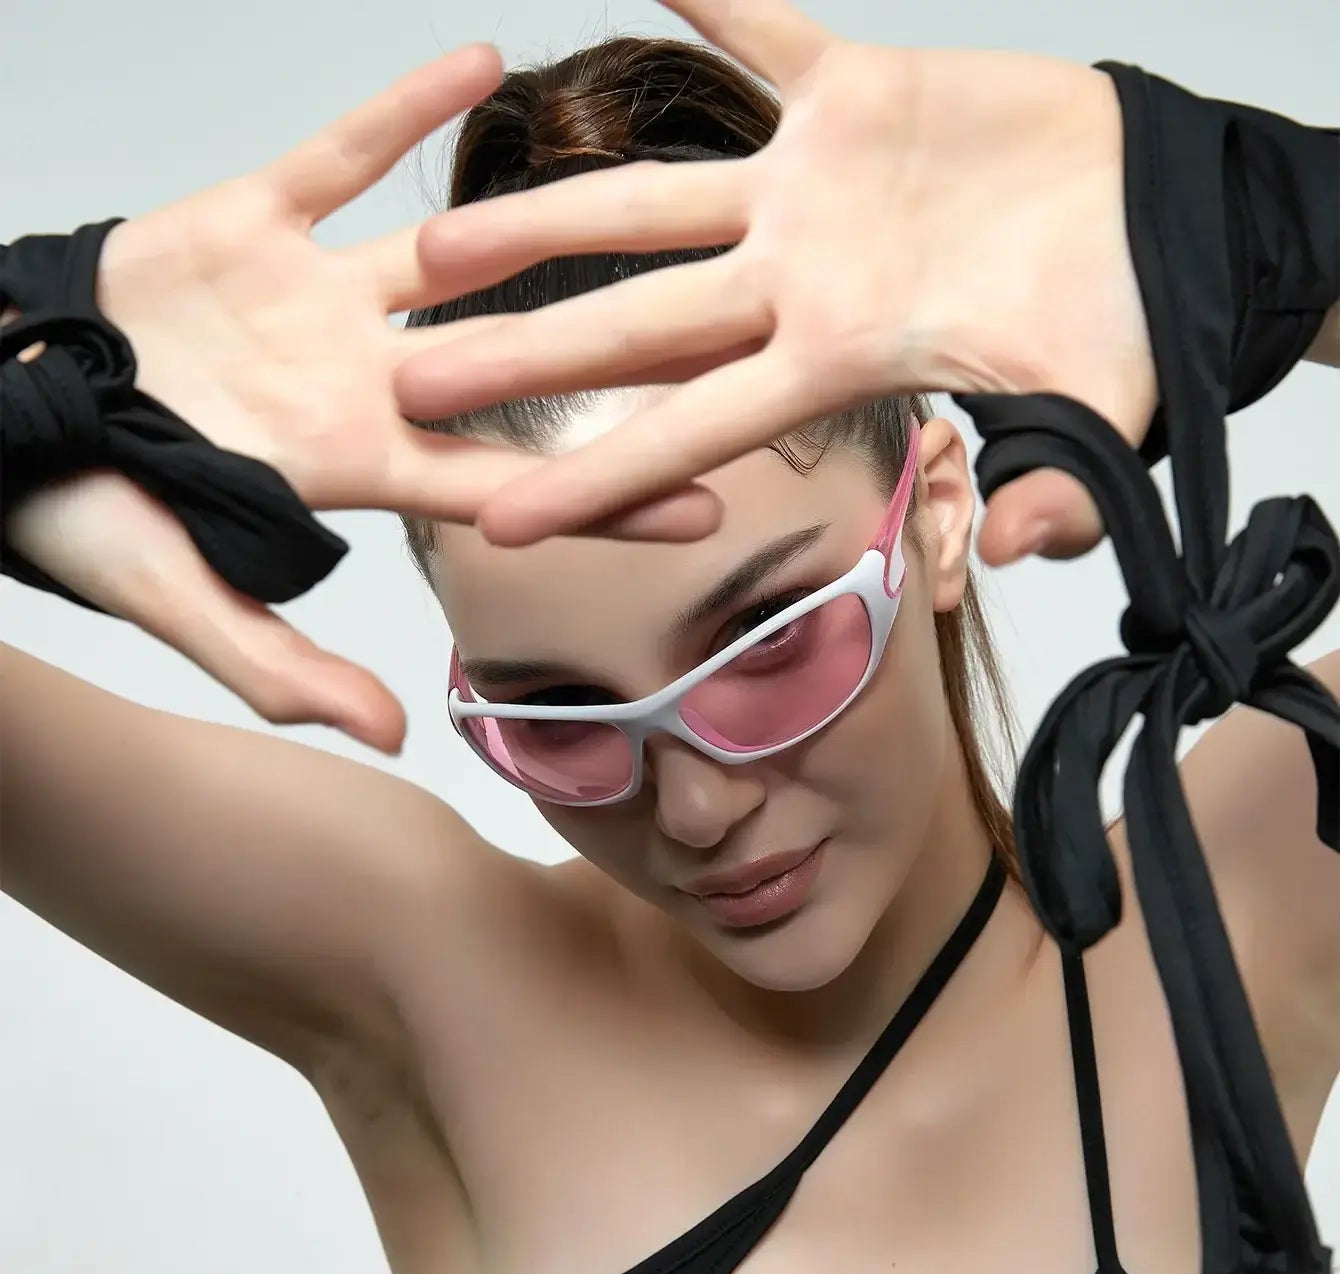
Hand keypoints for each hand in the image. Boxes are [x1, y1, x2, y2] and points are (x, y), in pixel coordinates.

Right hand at [3, 45, 718, 751]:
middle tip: (732, 340)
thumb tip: (393, 739)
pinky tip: (482, 63)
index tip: (712, 500)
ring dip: (542, 224)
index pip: (505, 484)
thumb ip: (282, 668)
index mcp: (351, 467)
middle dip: (618, 358)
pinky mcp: (254, 222)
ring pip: (449, 255)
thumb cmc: (82, 516)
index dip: (605, 494)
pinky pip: (340, 156)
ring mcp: (312, 302)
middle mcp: (355, 382)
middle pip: (513, 368)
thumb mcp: (178, 601)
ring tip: (649, 194)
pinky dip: (399, 112)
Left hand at [397, 0, 1159, 566]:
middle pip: (634, 322)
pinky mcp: (859, 92)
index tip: (491, 520)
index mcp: (839, 361)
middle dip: (521, 350)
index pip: (692, 430)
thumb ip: (1051, 489)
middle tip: (404, 370)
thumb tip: (1003, 553)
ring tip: (436, 229)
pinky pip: (763, 27)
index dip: (593, 476)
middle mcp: (800, 282)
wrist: (1164, 223)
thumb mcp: (1101, 423)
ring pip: (655, 197)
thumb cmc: (1130, 326)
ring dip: (550, 207)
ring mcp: (816, 189)